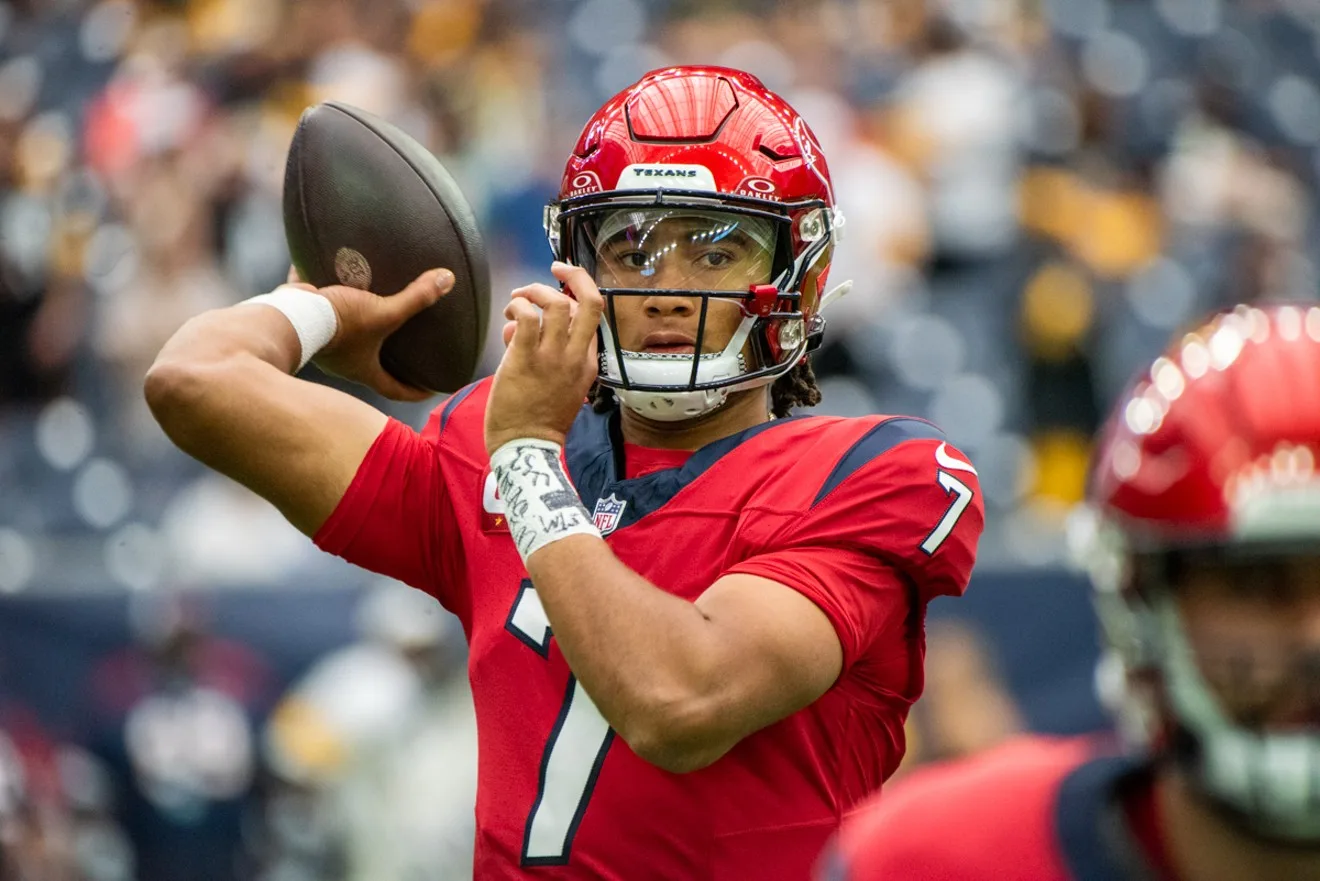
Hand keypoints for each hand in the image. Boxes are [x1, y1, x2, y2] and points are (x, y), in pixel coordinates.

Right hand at [313, 268, 454, 401]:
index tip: (431, 390)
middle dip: (389, 361)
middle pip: (371, 365)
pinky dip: (335, 302)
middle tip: (408, 351)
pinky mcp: (307, 323)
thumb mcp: (383, 311)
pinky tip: (342, 283)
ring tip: (379, 314)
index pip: (395, 390)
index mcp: (363, 370)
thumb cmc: (338, 323)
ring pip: (347, 341)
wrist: (288, 313)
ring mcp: (323, 345)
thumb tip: (447, 280)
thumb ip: (416, 298)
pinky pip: (325, 314)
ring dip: (362, 330)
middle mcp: (343, 362)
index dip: (414, 392)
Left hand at [485, 261, 602, 453]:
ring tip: (518, 300)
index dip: (578, 294)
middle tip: (556, 268)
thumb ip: (546, 352)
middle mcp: (576, 356)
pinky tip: (509, 316)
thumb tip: (518, 326)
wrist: (527, 447)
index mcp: (588, 363)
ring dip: (535, 292)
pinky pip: (526, 318)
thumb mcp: (559, 385)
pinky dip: (517, 307)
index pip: (593, 316)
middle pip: (591, 302)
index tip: (564, 283)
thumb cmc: (538, 420)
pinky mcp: (526, 359)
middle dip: (575, 275)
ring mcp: (553, 357)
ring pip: (557, 304)